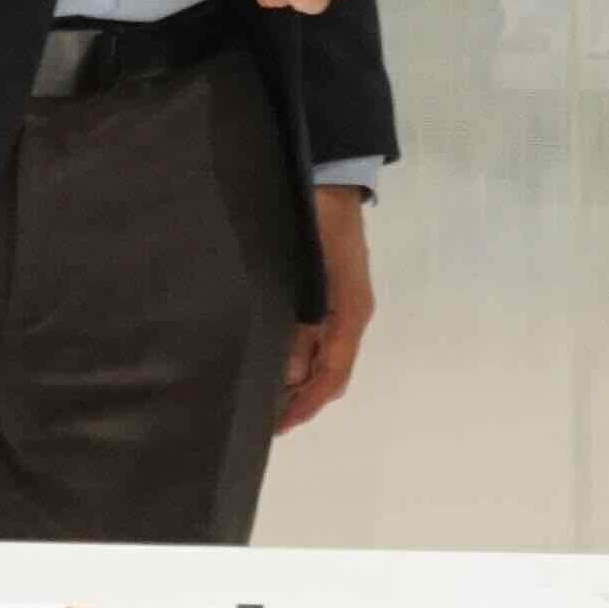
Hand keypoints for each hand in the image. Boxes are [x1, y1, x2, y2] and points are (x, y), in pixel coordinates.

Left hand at [277, 186, 375, 430]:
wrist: (327, 182)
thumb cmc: (323, 227)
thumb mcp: (318, 278)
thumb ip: (306, 324)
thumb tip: (290, 370)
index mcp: (350, 317)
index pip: (331, 376)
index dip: (307, 404)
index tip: (279, 426)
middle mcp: (345, 318)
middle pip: (324, 372)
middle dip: (298, 397)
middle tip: (261, 417)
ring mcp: (334, 305)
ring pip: (315, 355)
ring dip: (292, 378)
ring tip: (258, 394)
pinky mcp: (320, 292)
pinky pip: (308, 334)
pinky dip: (291, 353)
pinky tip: (265, 355)